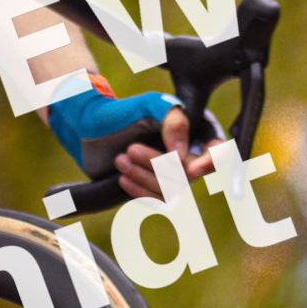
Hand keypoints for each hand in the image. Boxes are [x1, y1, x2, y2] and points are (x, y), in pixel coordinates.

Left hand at [49, 82, 210, 193]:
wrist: (89, 130)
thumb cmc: (121, 112)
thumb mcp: (148, 106)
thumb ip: (173, 121)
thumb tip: (182, 155)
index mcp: (195, 128)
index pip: (217, 149)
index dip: (211, 161)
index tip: (193, 168)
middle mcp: (189, 152)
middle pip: (189, 172)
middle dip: (157, 164)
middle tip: (130, 149)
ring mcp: (172, 174)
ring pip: (172, 189)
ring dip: (144, 177)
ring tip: (120, 160)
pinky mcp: (155, 189)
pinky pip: (158, 201)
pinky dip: (140, 192)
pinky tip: (122, 179)